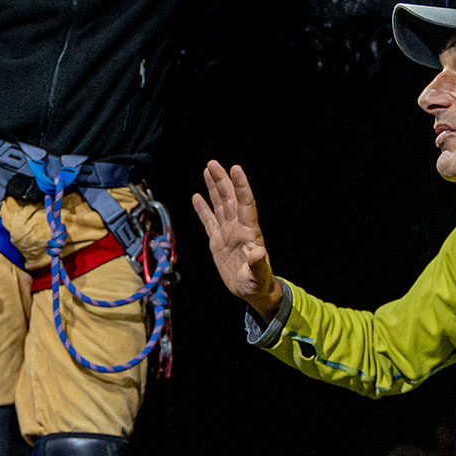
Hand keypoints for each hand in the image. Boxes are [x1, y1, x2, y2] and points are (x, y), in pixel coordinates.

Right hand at [191, 160, 283, 321]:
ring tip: (208, 170)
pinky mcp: (218, 240)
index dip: (241, 186)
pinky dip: (203, 208)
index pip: (246, 203)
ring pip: (220, 205)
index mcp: (249, 232)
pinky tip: (197, 196)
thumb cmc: (257, 284)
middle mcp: (238, 228)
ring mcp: (228, 232)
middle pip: (230, 198)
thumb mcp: (258, 276)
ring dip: (214, 187)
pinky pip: (209, 220)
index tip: (236, 168)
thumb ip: (258, 265)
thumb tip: (258, 253)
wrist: (251, 291)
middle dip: (222, 180)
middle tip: (214, 163)